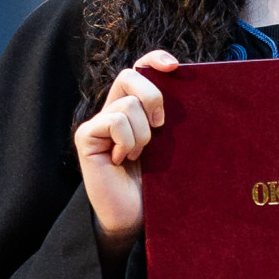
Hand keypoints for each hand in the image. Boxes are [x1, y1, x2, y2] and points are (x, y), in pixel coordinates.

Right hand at [75, 53, 176, 253]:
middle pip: (131, 76)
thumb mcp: (169, 147)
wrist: (134, 218)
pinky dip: (127, 141)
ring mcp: (98, 124)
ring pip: (127, 104)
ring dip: (142, 134)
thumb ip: (170, 121)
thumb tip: (191, 92)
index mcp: (134, 110)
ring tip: (137, 157)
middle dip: (153, 96)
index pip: (140, 70)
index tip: (175, 66)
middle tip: (161, 127)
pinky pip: (115, 120)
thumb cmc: (155, 187)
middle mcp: (113, 112)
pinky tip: (121, 161)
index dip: (154, 60)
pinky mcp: (86, 136)